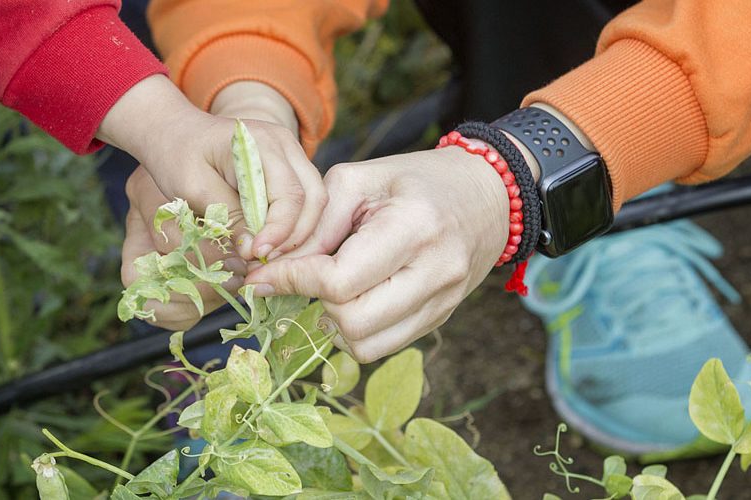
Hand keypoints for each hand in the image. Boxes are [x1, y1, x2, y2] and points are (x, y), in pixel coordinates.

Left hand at [119, 81, 312, 329]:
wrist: (173, 132)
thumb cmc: (176, 155)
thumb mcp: (193, 187)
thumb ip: (227, 216)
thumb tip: (254, 251)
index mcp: (262, 143)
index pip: (290, 195)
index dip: (279, 232)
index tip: (257, 256)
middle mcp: (285, 144)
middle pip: (314, 199)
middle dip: (295, 237)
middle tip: (265, 263)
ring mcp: (290, 154)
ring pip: (314, 202)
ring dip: (296, 235)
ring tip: (266, 258)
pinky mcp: (287, 168)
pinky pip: (302, 201)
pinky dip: (291, 227)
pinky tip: (268, 245)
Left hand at [244, 147, 510, 361]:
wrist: (488, 196)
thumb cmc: (415, 180)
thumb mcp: (358, 181)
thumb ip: (315, 225)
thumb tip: (274, 268)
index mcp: (414, 227)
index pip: (339, 280)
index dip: (292, 280)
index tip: (263, 275)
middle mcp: (434, 272)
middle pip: (352, 320)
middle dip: (315, 301)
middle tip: (303, 277)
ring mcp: (442, 302)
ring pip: (365, 344)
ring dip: (333, 323)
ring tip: (330, 289)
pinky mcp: (440, 320)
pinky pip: (382, 346)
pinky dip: (355, 331)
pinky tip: (353, 299)